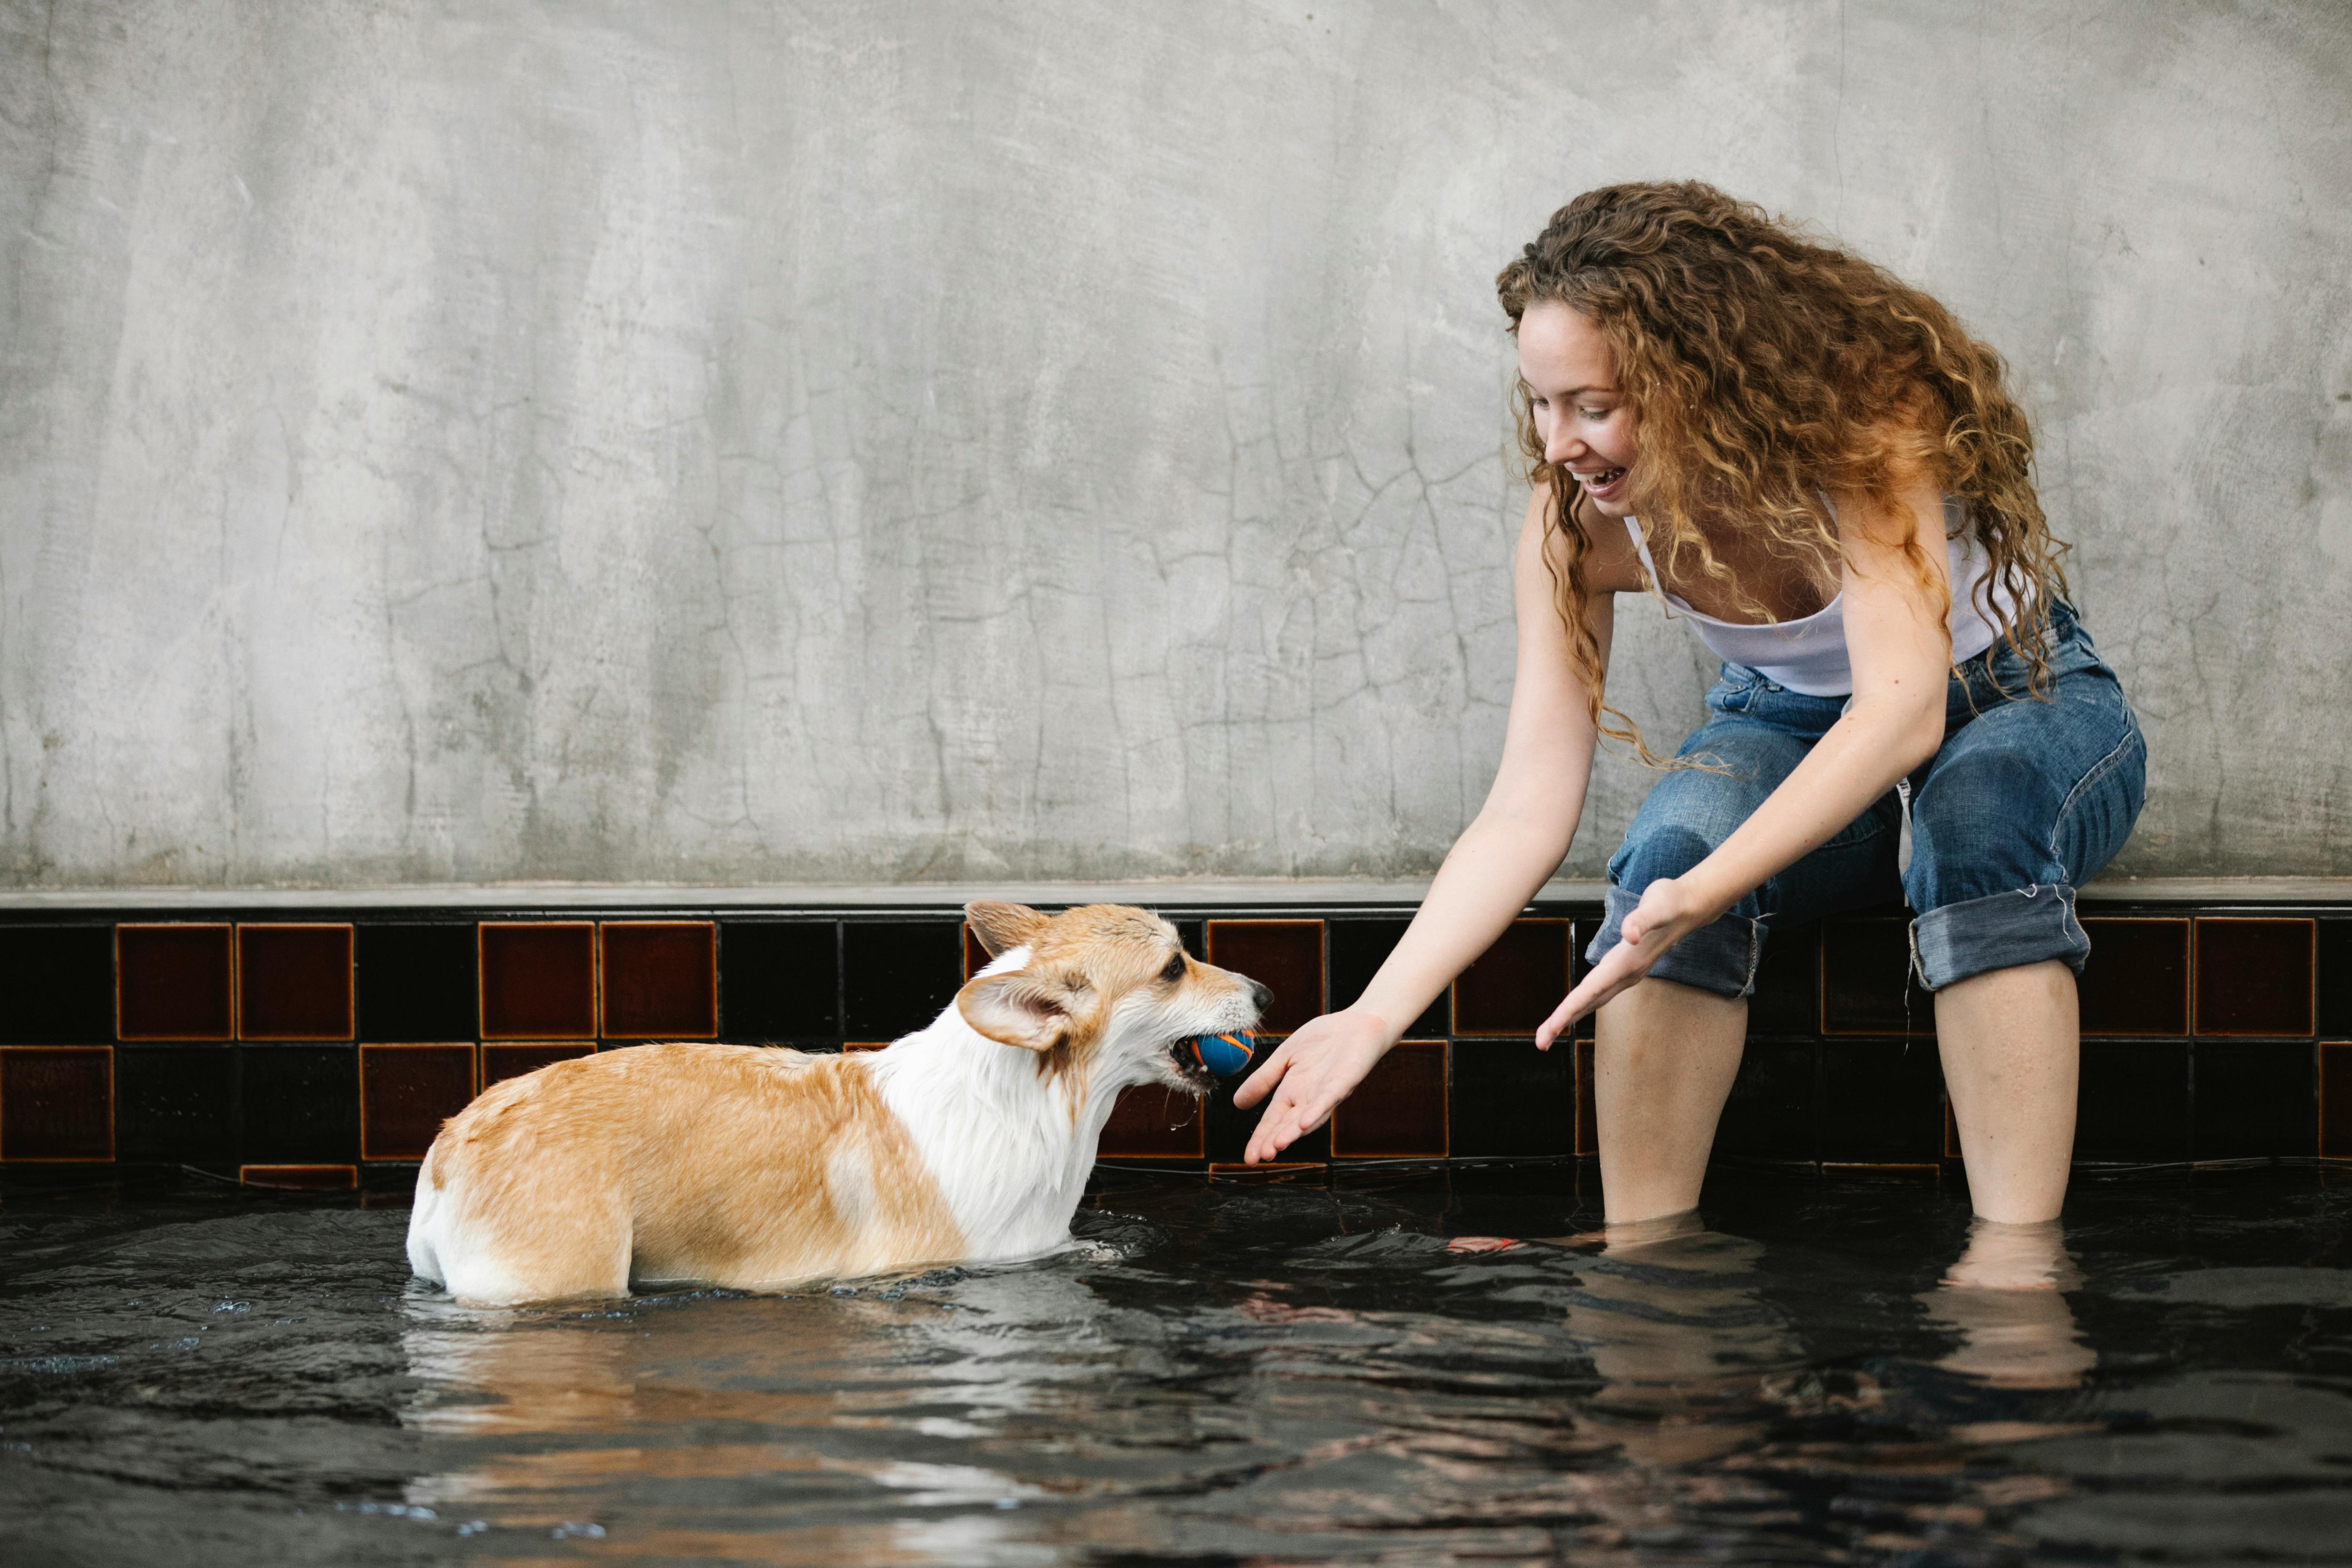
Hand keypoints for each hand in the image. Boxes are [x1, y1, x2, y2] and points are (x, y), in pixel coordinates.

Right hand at [1231, 1008, 1393, 1162]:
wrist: (1357, 1023)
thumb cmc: (1324, 1039)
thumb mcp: (1284, 1057)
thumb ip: (1263, 1079)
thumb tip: (1237, 1103)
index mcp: (1293, 1092)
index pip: (1273, 1120)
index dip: (1260, 1138)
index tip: (1248, 1158)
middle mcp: (1310, 1098)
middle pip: (1287, 1124)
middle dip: (1273, 1141)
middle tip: (1258, 1158)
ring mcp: (1327, 1092)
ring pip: (1308, 1117)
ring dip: (1292, 1133)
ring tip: (1276, 1146)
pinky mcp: (1344, 1081)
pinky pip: (1329, 1099)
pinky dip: (1316, 1111)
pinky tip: (1303, 1123)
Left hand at [1533, 876, 1714, 1049]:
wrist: (1689, 906)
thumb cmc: (1670, 903)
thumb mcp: (1656, 907)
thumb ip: (1641, 921)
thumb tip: (1630, 935)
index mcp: (1626, 964)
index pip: (1591, 991)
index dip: (1569, 1010)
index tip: (1551, 1029)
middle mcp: (1626, 974)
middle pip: (1588, 1002)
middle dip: (1563, 1022)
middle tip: (1540, 1044)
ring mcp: (1628, 973)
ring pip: (1593, 999)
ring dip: (1571, 1016)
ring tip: (1549, 1032)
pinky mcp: (1627, 968)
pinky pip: (1599, 991)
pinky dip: (1583, 1002)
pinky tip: (1575, 1008)